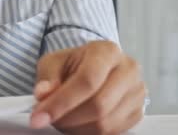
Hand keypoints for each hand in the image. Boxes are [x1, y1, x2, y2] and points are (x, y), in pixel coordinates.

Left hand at [30, 41, 145, 134]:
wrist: (95, 67)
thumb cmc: (74, 64)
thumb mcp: (54, 62)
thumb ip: (47, 77)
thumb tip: (43, 94)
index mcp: (107, 51)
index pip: (87, 80)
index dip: (61, 102)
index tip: (39, 116)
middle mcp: (128, 70)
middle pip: (98, 105)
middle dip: (67, 118)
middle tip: (47, 119)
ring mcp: (136, 93)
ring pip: (105, 123)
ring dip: (76, 128)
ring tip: (61, 119)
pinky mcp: (138, 113)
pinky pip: (112, 132)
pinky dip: (88, 133)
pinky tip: (76, 123)